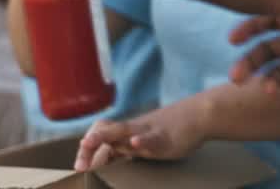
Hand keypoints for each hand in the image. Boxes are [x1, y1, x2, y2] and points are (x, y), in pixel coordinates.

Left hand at [74, 98, 208, 170]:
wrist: (200, 113)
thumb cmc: (175, 128)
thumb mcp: (147, 138)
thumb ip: (129, 147)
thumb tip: (109, 157)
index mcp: (129, 132)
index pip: (101, 134)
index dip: (88, 147)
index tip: (79, 166)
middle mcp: (134, 129)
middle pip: (105, 132)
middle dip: (89, 146)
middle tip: (79, 165)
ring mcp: (148, 131)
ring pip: (122, 131)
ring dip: (103, 136)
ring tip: (88, 143)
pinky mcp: (165, 136)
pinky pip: (152, 138)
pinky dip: (143, 141)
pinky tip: (136, 143)